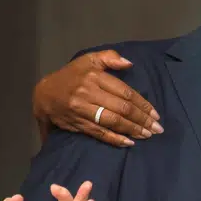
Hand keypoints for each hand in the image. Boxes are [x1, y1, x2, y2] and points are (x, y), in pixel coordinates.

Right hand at [32, 49, 161, 146]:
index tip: (155, 114)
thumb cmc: (71, 75)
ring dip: (133, 130)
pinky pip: (100, 133)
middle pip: (122, 108)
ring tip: (147, 135)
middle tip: (157, 128)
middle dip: (142, 120)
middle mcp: (89, 93)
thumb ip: (109, 58)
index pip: (125, 92)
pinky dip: (115, 139)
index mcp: (95, 76)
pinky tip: (129, 142)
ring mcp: (83, 109)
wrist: (43, 94)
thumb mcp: (88, 60)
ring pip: (113, 121)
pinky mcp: (78, 123)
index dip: (143, 104)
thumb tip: (129, 63)